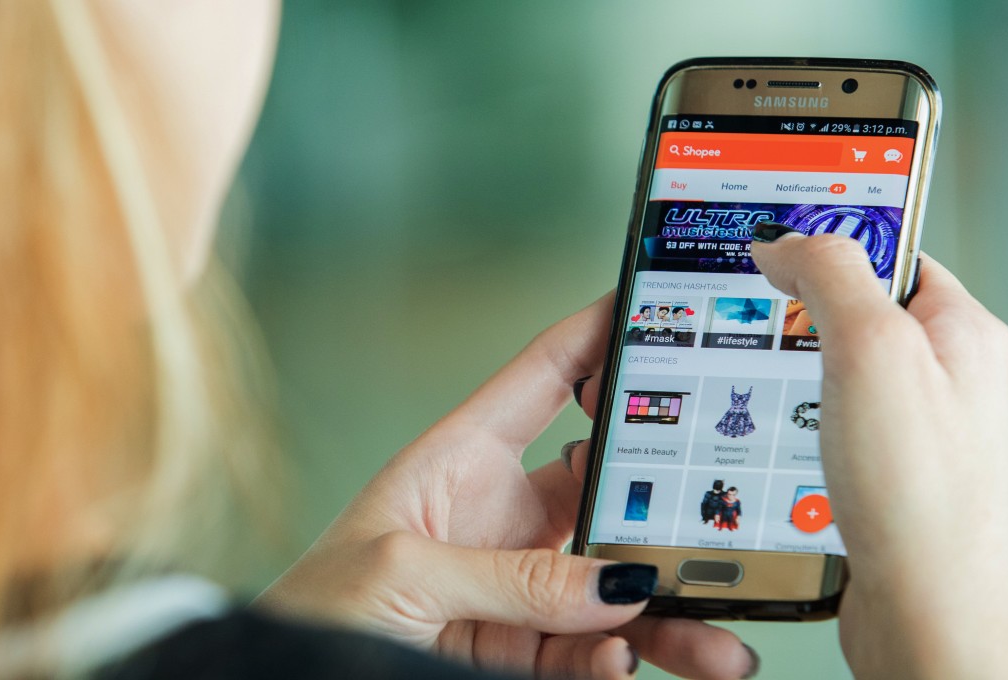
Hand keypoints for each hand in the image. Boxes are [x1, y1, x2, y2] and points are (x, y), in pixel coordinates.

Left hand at [257, 293, 756, 679]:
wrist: (286, 676)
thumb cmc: (315, 604)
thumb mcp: (401, 570)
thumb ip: (507, 576)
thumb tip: (613, 584)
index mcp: (463, 457)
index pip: (544, 379)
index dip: (598, 336)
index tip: (657, 307)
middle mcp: (502, 513)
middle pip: (607, 492)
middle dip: (666, 508)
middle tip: (721, 523)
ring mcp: (518, 581)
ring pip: (613, 586)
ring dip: (666, 611)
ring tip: (719, 641)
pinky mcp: (523, 644)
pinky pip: (588, 648)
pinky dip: (614, 659)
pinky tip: (619, 661)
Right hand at [748, 231, 1007, 678]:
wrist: (938, 628)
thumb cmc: (927, 505)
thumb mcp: (871, 352)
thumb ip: (830, 277)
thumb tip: (787, 241)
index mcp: (968, 336)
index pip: (895, 259)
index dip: (834, 252)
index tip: (781, 257)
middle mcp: (958, 385)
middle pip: (865, 321)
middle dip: (809, 331)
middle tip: (776, 345)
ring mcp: (930, 438)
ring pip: (847, 384)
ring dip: (805, 391)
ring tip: (790, 409)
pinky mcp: (900, 484)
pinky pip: (842, 437)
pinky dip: (809, 439)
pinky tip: (799, 456)